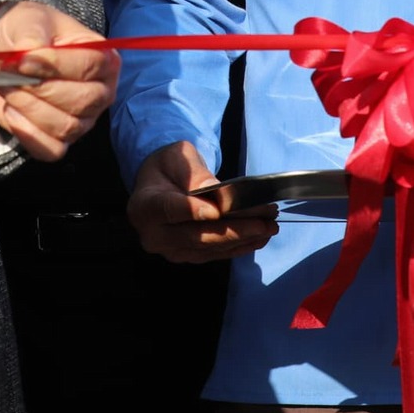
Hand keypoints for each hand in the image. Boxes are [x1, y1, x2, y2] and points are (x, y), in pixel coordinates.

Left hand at [0, 0, 119, 161]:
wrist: (3, 54)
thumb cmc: (25, 32)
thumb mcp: (27, 20)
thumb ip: (32, 36)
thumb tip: (29, 55)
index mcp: (102, 57)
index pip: (89, 66)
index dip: (54, 65)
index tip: (22, 60)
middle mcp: (100, 90)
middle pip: (81, 101)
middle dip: (39, 89)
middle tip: (11, 73)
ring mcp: (83, 119)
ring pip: (64, 127)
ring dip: (28, 108)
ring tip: (8, 87)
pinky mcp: (61, 139)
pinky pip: (51, 150)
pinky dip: (27, 134)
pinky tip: (12, 112)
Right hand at [127, 141, 276, 263]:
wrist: (160, 184)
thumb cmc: (168, 166)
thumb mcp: (178, 156)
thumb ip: (192, 171)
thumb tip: (212, 189)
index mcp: (144, 205)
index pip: (168, 209)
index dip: (192, 211)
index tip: (217, 211)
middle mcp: (154, 234)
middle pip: (196, 235)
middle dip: (233, 229)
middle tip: (263, 221)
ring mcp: (171, 249)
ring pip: (209, 247)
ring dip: (242, 238)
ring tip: (269, 227)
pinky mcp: (187, 256)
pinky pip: (215, 254)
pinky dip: (239, 247)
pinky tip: (260, 238)